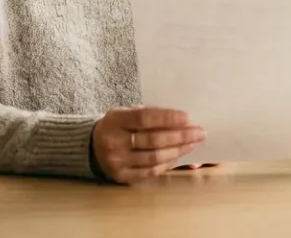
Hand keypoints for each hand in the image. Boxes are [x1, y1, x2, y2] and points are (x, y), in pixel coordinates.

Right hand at [91, 107, 205, 183]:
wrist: (91, 146)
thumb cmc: (117, 126)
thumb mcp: (125, 113)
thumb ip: (148, 114)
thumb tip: (181, 120)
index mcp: (115, 121)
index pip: (145, 119)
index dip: (168, 118)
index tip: (187, 117)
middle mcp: (113, 142)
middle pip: (153, 140)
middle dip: (180, 136)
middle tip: (199, 132)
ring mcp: (116, 162)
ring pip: (154, 158)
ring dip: (178, 151)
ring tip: (193, 144)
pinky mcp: (121, 177)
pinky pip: (149, 171)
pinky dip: (167, 164)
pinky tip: (178, 156)